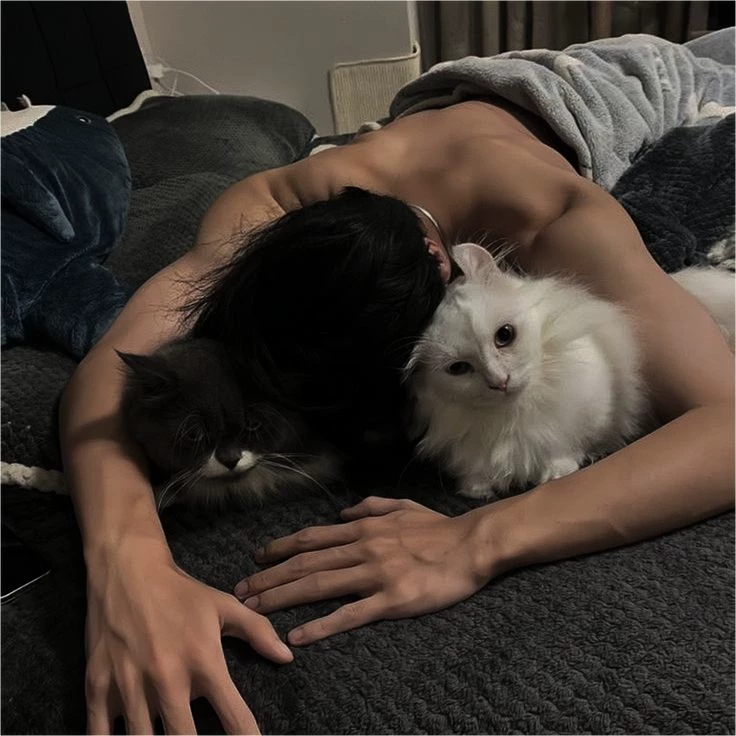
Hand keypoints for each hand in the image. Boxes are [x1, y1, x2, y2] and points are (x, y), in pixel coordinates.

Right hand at [85, 542, 292, 734]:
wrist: (128, 569)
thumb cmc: (180, 592)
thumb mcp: (224, 606)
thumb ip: (258, 631)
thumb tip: (286, 657)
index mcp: (204, 661)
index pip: (234, 717)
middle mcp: (168, 678)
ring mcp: (130, 685)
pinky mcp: (97, 686)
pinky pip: (99, 734)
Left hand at [234, 497, 492, 645]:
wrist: (472, 544)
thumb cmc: (438, 527)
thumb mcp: (401, 506)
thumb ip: (369, 507)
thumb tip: (343, 514)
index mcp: (364, 527)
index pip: (311, 538)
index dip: (280, 548)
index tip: (256, 558)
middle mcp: (362, 547)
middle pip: (305, 562)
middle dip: (269, 576)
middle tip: (242, 590)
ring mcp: (375, 574)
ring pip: (319, 585)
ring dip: (283, 597)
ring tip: (255, 609)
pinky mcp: (391, 599)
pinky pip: (350, 615)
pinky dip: (322, 625)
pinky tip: (299, 636)